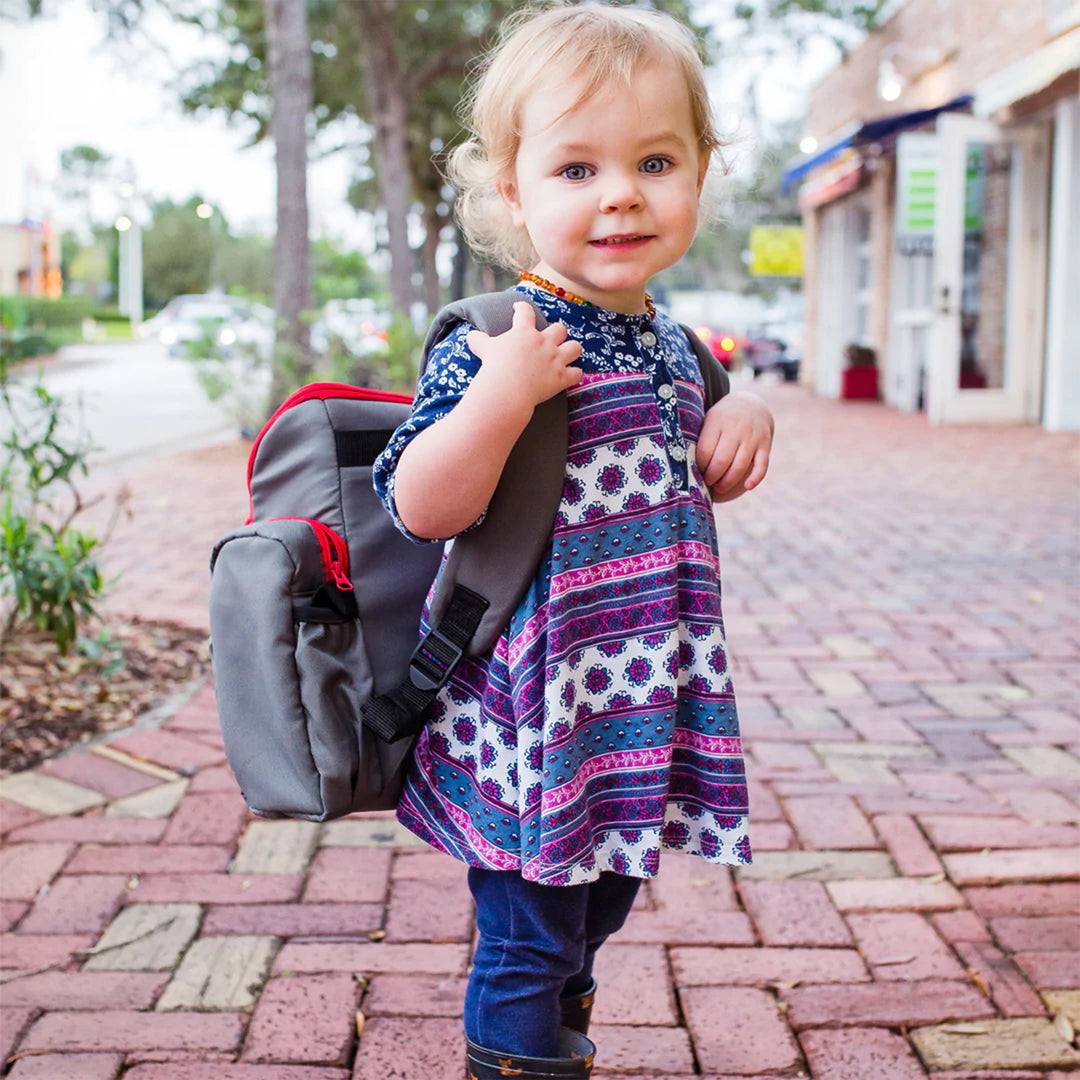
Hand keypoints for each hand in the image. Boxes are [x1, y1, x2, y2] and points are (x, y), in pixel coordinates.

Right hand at [466, 302, 582, 412]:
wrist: (506, 388)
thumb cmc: (494, 367)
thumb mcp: (483, 348)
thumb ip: (478, 339)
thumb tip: (470, 335)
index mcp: (524, 332)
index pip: (525, 312)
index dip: (522, 308)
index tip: (520, 308)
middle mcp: (544, 342)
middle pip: (559, 328)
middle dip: (557, 333)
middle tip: (551, 339)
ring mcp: (555, 359)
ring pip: (575, 347)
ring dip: (572, 350)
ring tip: (567, 354)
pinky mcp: (561, 378)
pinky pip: (577, 373)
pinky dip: (574, 375)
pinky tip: (571, 376)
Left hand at [695, 391, 773, 501]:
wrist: (752, 403)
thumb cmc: (722, 419)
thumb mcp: (709, 420)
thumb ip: (701, 438)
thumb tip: (682, 465)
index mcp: (717, 421)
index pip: (705, 451)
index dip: (698, 467)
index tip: (695, 473)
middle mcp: (736, 428)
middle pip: (721, 461)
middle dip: (711, 477)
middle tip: (706, 483)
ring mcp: (752, 437)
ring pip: (739, 466)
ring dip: (728, 482)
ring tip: (719, 488)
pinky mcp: (765, 445)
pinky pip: (762, 465)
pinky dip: (755, 478)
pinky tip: (747, 487)